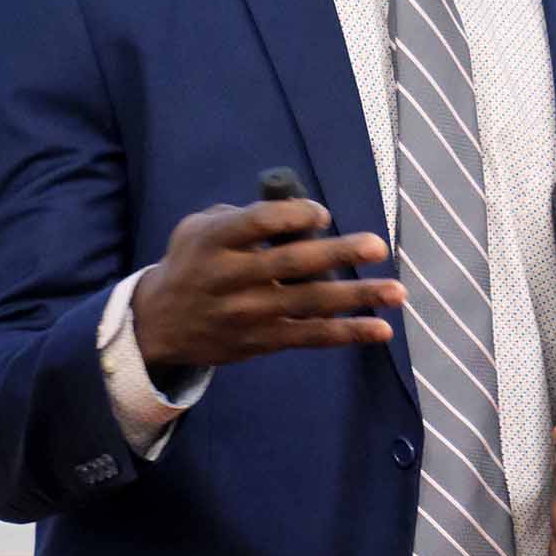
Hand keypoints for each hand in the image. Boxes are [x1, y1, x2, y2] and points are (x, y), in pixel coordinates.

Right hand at [131, 200, 403, 369]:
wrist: (159, 324)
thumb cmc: (192, 261)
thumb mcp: (200, 228)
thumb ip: (244, 217)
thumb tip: (300, 213)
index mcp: (215, 242)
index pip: (258, 223)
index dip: (294, 216)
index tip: (322, 215)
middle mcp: (231, 279)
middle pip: (292, 265)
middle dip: (338, 254)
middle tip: (377, 245)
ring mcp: (249, 315)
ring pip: (310, 304)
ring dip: (357, 297)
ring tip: (397, 291)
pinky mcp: (263, 341)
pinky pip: (311, 337)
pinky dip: (348, 333)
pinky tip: (382, 329)